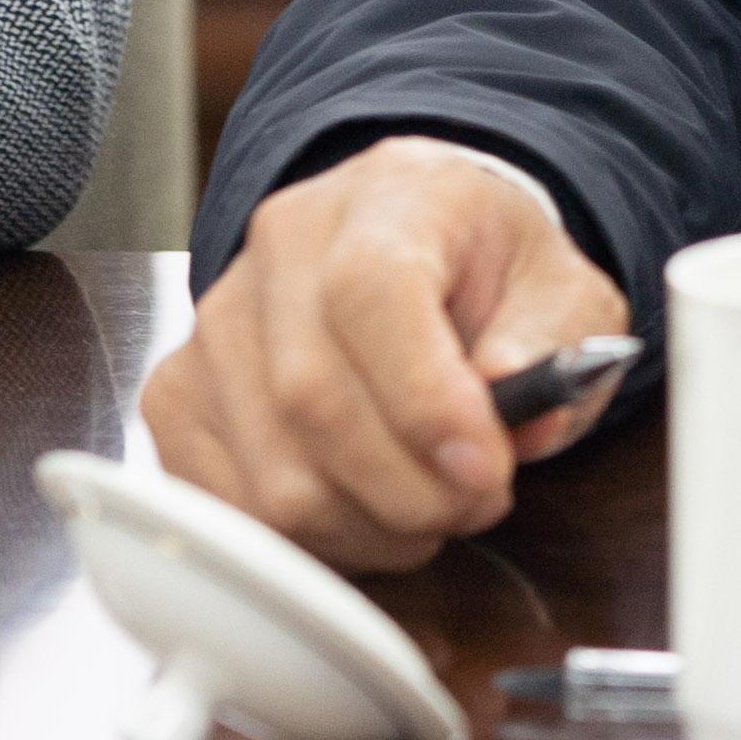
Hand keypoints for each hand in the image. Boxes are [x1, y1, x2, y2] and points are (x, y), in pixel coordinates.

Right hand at [139, 138, 630, 570]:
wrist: (423, 247)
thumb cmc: (492, 273)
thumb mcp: (563, 290)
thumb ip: (555, 347)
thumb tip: (521, 421)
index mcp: (387, 198)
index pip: (369, 293)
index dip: (425, 399)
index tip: (486, 468)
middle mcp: (279, 249)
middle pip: (312, 398)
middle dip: (411, 489)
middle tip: (478, 503)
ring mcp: (214, 324)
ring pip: (269, 473)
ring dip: (367, 528)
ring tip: (431, 508)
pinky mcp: (176, 396)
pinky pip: (226, 505)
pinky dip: (308, 541)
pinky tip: (366, 515)